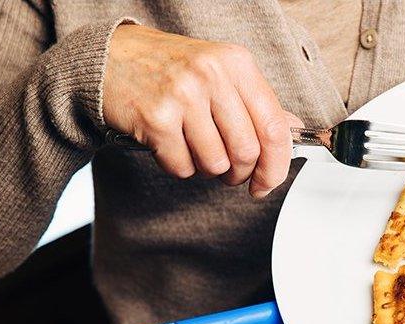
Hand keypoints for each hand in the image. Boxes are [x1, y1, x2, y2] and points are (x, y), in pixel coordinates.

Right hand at [103, 24, 301, 197]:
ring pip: (215, 164)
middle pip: (246, 151)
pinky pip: (182, 167)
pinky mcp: (156, 118)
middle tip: (229, 172)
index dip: (276, 165)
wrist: (110, 59)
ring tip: (194, 148)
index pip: (274, 126)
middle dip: (240, 173)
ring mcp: (182, 95)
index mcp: (236, 63)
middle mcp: (211, 75)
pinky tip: (170, 144)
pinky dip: (178, 166)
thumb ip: (257, 102)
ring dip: (206, 169)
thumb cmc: (170, 69)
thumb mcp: (220, 72)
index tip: (268, 182)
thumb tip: (293, 130)